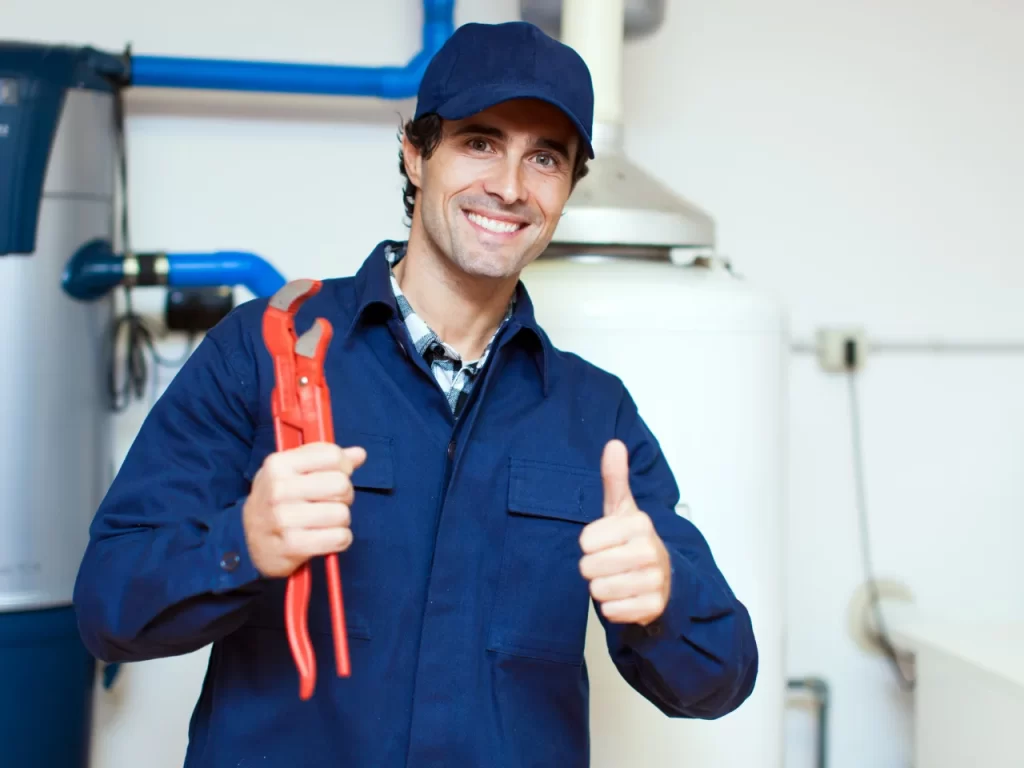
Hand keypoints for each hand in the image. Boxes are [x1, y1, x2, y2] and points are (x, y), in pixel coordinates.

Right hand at [243, 442, 366, 578]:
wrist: (248, 540)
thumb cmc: (277, 500)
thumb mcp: (291, 471)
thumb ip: (325, 458)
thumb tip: (359, 454)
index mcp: (278, 464)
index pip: (332, 456)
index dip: (343, 467)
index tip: (335, 475)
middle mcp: (278, 489)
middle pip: (341, 485)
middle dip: (344, 495)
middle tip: (330, 502)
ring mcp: (283, 519)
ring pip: (342, 513)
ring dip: (341, 520)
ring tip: (325, 521)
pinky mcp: (292, 545)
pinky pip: (339, 537)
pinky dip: (340, 539)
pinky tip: (326, 537)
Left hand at [579, 440, 671, 625]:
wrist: (663, 577)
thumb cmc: (632, 540)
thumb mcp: (622, 509)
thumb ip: (614, 478)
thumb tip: (613, 444)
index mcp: (640, 524)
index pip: (586, 540)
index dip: (589, 543)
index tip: (604, 541)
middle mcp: (650, 551)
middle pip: (589, 567)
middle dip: (593, 568)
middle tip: (610, 562)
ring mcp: (654, 581)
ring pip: (598, 590)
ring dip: (602, 587)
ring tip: (617, 578)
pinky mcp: (652, 607)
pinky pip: (612, 611)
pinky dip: (613, 607)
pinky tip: (626, 596)